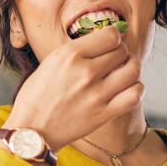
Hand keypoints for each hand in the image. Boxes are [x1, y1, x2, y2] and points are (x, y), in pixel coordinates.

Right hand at [5, 26, 142, 150]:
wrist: (31, 131)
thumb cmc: (36, 97)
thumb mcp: (49, 63)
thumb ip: (77, 51)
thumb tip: (103, 42)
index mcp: (69, 55)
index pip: (111, 35)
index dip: (113, 37)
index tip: (110, 44)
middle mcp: (84, 72)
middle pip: (123, 51)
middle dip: (121, 53)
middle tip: (115, 61)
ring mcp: (95, 94)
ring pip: (133, 71)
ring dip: (131, 69)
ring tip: (123, 73)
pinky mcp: (103, 114)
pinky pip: (134, 95)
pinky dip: (135, 89)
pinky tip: (126, 90)